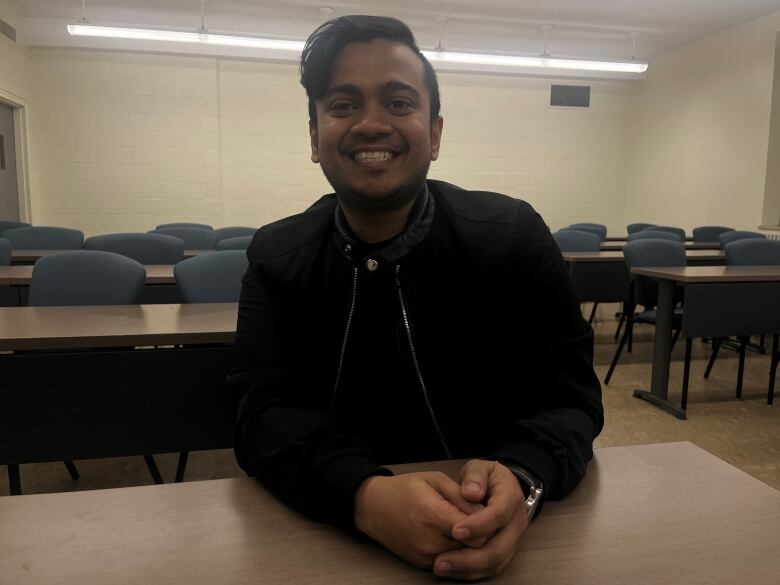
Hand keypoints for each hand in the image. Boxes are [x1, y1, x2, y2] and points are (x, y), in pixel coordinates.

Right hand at [354, 472, 486, 568]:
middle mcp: (429, 541)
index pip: (477, 532)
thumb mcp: (434, 480)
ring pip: (463, 557)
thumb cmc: (403, 489)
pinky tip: (450, 535)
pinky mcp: (422, 563)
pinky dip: (455, 550)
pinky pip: (449, 561)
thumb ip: (461, 496)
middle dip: (480, 534)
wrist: (373, 506)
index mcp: (434, 515)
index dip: (486, 523)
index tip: (486, 512)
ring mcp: (425, 555)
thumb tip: (484, 510)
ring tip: (463, 526)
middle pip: (473, 548)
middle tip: (478, 519)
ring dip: (468, 544)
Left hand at [433, 460, 528, 579]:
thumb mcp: (480, 468)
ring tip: (441, 567)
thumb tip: (470, 493)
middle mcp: (517, 523)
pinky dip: (471, 572)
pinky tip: (451, 570)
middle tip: (442, 559)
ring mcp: (513, 540)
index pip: (499, 514)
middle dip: (470, 556)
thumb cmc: (487, 478)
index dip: (478, 524)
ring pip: (495, 562)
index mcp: (511, 498)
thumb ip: (475, 477)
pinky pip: (491, 568)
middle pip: (499, 547)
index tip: (455, 530)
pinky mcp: (505, 552)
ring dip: (468, 568)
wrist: (501, 488)